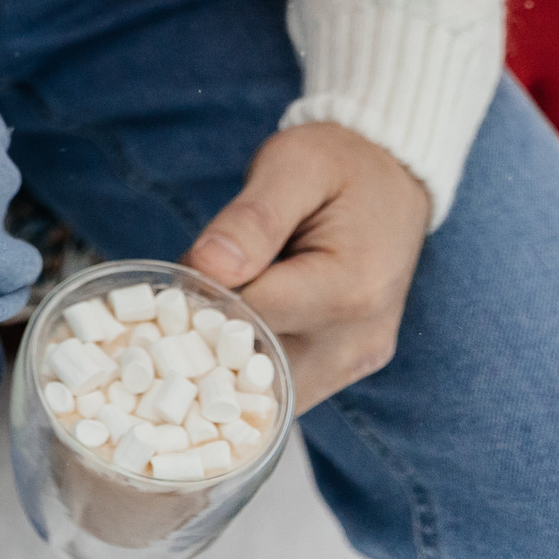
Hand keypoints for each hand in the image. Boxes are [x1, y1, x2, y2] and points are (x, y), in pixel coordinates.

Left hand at [180, 123, 431, 405]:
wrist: (391, 178)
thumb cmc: (337, 163)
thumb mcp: (292, 166)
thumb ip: (252, 218)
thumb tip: (208, 267)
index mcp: (349, 289)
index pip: (250, 319)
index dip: (199, 305)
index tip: (171, 285)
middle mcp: (359, 338)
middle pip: (260, 370)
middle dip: (206, 350)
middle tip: (167, 316)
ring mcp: (357, 359)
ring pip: (273, 395)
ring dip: (226, 372)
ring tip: (192, 328)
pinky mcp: (349, 365)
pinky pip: (290, 390)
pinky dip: (251, 377)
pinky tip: (221, 343)